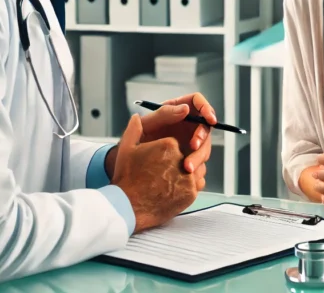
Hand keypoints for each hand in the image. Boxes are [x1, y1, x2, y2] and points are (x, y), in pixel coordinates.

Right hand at [110, 114, 203, 231]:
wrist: (128, 207)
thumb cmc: (126, 177)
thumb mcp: (126, 148)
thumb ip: (135, 128)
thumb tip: (137, 115)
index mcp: (169, 145)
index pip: (175, 143)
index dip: (164, 152)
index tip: (155, 160)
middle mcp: (182, 159)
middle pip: (187, 155)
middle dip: (177, 162)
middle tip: (160, 172)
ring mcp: (189, 178)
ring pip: (195, 168)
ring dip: (186, 172)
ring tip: (167, 180)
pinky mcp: (191, 193)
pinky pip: (198, 183)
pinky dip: (189, 185)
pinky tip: (174, 188)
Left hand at [141, 92, 216, 173]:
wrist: (130, 168)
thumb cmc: (134, 142)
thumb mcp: (146, 125)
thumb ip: (164, 113)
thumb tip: (186, 109)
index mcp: (177, 111)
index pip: (197, 102)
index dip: (206, 108)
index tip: (209, 119)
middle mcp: (187, 126)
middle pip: (205, 127)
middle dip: (202, 137)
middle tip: (193, 146)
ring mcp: (190, 144)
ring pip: (204, 148)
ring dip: (199, 157)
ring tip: (186, 168)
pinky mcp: (190, 161)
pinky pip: (201, 165)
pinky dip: (197, 170)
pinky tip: (187, 176)